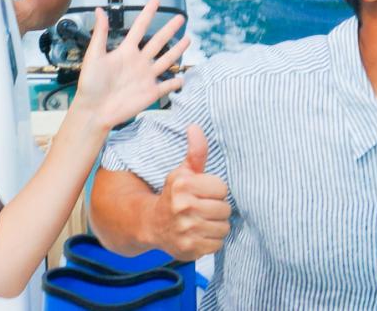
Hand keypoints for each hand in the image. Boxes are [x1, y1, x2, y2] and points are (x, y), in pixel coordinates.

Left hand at [72, 0, 187, 130]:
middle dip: (169, 29)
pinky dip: (175, 83)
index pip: (140, 27)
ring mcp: (146, 77)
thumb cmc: (90, 84)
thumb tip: (99, 10)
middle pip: (158, 41)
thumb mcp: (94, 56)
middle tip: (180, 18)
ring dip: (177, 50)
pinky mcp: (151, 93)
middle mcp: (138, 62)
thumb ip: (100, 33)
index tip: (156, 0)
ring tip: (188, 40)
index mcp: (126, 51)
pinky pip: (166, 86)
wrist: (94, 111)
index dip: (148, 13)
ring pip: (166, 60)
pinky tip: (183, 78)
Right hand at [147, 124, 230, 260]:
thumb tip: (195, 127)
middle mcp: (184, 207)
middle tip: (203, 208)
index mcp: (183, 185)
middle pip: (225, 208)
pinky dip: (212, 240)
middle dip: (217, 208)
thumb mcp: (183, 172)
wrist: (152, 224)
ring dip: (216, 225)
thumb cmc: (173, 195)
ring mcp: (187, 230)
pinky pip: (217, 244)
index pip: (222, 187)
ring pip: (224, 227)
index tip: (203, 192)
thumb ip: (195, 152)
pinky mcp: (190, 248)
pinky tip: (200, 234)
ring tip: (202, 220)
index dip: (215, 190)